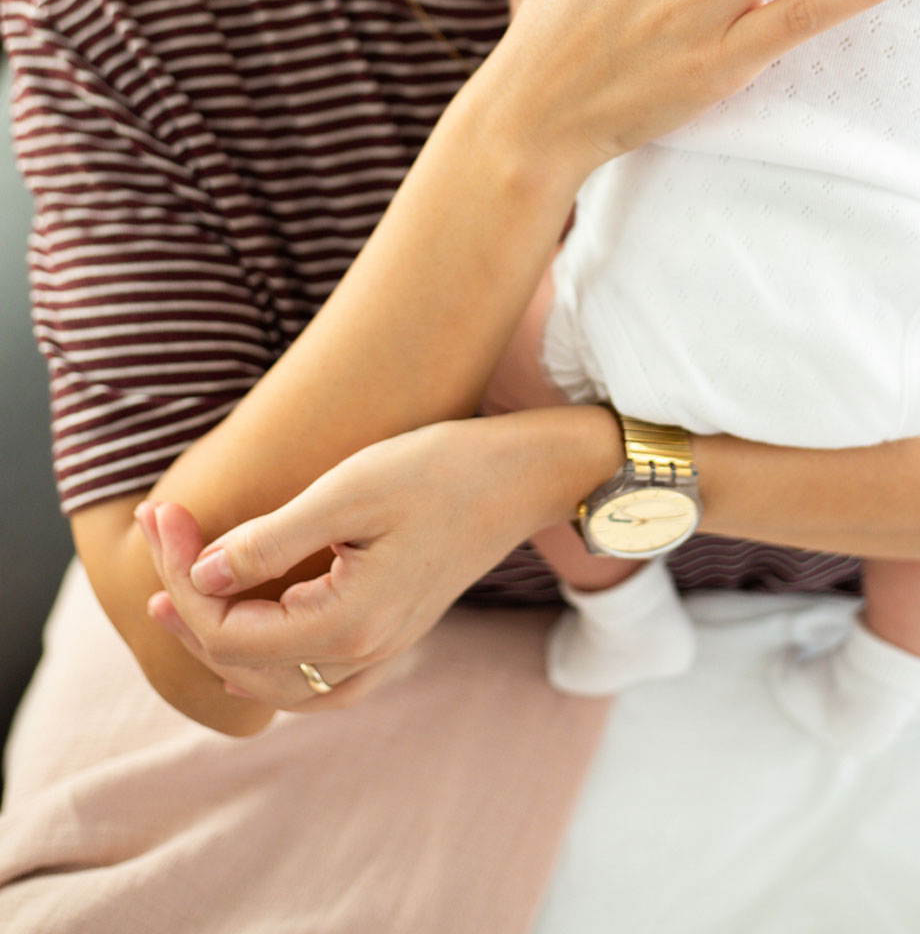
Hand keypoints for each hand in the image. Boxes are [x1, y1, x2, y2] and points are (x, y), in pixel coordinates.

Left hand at [135, 408, 619, 711]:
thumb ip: (275, 539)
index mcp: (351, 622)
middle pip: (242, 659)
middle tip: (162, 530)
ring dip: (222, 637)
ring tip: (184, 585)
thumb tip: (205, 577)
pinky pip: (315, 682)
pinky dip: (270, 662)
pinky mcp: (394, 636)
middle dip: (189, 599)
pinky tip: (253, 627)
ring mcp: (383, 651)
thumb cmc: (444, 468)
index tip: (163, 513)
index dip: (182, 575)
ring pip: (275, 682)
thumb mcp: (352, 488)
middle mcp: (365, 653)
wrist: (525, 475)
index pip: (230, 628)